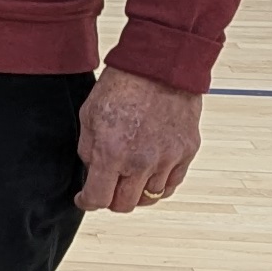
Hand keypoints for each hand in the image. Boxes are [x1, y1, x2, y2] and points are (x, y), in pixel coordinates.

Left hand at [77, 66, 204, 214]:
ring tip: (130, 178)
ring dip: (137, 192)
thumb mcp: (89, 116)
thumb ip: (89, 150)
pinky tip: (150, 173)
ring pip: (150, 197)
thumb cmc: (121, 86)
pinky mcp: (187, 151)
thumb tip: (92, 173)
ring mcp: (168, 158)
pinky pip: (172, 183)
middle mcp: (141, 162)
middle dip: (111, 200)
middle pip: (124, 205)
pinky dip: (160, 183)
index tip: (84, 198)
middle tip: (107, 188)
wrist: (159, 65)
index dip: (86, 202)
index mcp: (112, 153)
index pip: (97, 199)